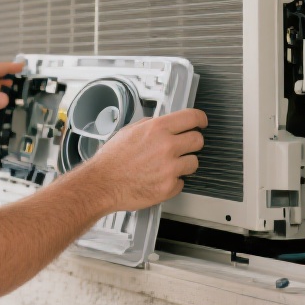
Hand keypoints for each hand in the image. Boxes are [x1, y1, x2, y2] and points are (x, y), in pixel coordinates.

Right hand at [82, 107, 206, 212]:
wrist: (102, 183)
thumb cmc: (112, 159)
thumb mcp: (129, 131)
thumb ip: (151, 125)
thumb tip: (165, 123)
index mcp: (157, 129)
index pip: (192, 117)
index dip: (200, 119)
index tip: (201, 122)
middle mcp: (167, 146)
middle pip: (198, 140)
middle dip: (193, 142)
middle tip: (184, 147)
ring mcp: (170, 168)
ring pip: (194, 162)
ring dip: (184, 164)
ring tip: (167, 166)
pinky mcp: (169, 187)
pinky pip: (182, 182)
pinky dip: (173, 181)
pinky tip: (159, 178)